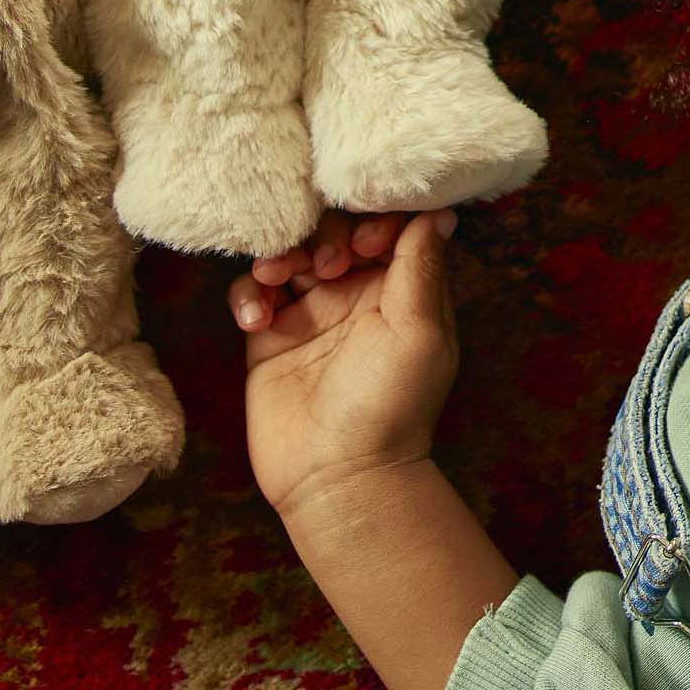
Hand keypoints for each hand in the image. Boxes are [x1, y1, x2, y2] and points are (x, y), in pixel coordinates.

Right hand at [231, 210, 460, 526]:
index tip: (368, 242)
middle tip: (329, 265)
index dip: (377, 218)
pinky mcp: (269, 339)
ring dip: (284, 253)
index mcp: (403, 288)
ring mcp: (312, 314)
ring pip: (293, 253)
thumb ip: (421, 268)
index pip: (391, 225)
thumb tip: (439, 213)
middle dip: (330, 234)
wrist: (336, 475)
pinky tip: (258, 320)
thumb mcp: (419, 332)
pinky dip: (250, 293)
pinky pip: (254, 293)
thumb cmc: (390, 406)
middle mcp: (358, 294)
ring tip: (282, 276)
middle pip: (338, 231)